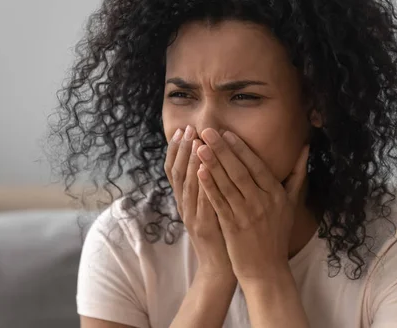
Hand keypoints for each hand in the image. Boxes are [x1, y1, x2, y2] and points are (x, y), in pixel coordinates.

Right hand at [165, 125, 233, 277]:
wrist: (220, 267)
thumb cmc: (221, 232)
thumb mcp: (210, 206)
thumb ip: (209, 185)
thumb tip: (211, 159)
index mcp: (186, 200)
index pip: (175, 170)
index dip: (176, 149)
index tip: (182, 128)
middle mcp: (185, 207)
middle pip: (178, 174)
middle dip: (182, 149)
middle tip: (188, 128)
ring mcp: (193, 217)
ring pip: (188, 186)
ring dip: (192, 163)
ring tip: (196, 143)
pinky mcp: (204, 228)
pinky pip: (202, 203)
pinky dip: (203, 186)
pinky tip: (207, 171)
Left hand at [196, 128, 308, 283]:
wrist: (267, 269)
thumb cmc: (277, 234)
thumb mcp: (291, 203)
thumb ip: (297, 174)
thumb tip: (306, 147)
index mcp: (276, 194)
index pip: (257, 166)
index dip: (241, 148)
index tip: (227, 133)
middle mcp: (263, 202)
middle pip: (240, 171)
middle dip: (222, 149)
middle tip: (207, 131)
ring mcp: (247, 215)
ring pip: (227, 185)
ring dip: (212, 164)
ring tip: (199, 146)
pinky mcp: (233, 227)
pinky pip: (219, 203)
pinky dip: (209, 187)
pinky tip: (199, 172)